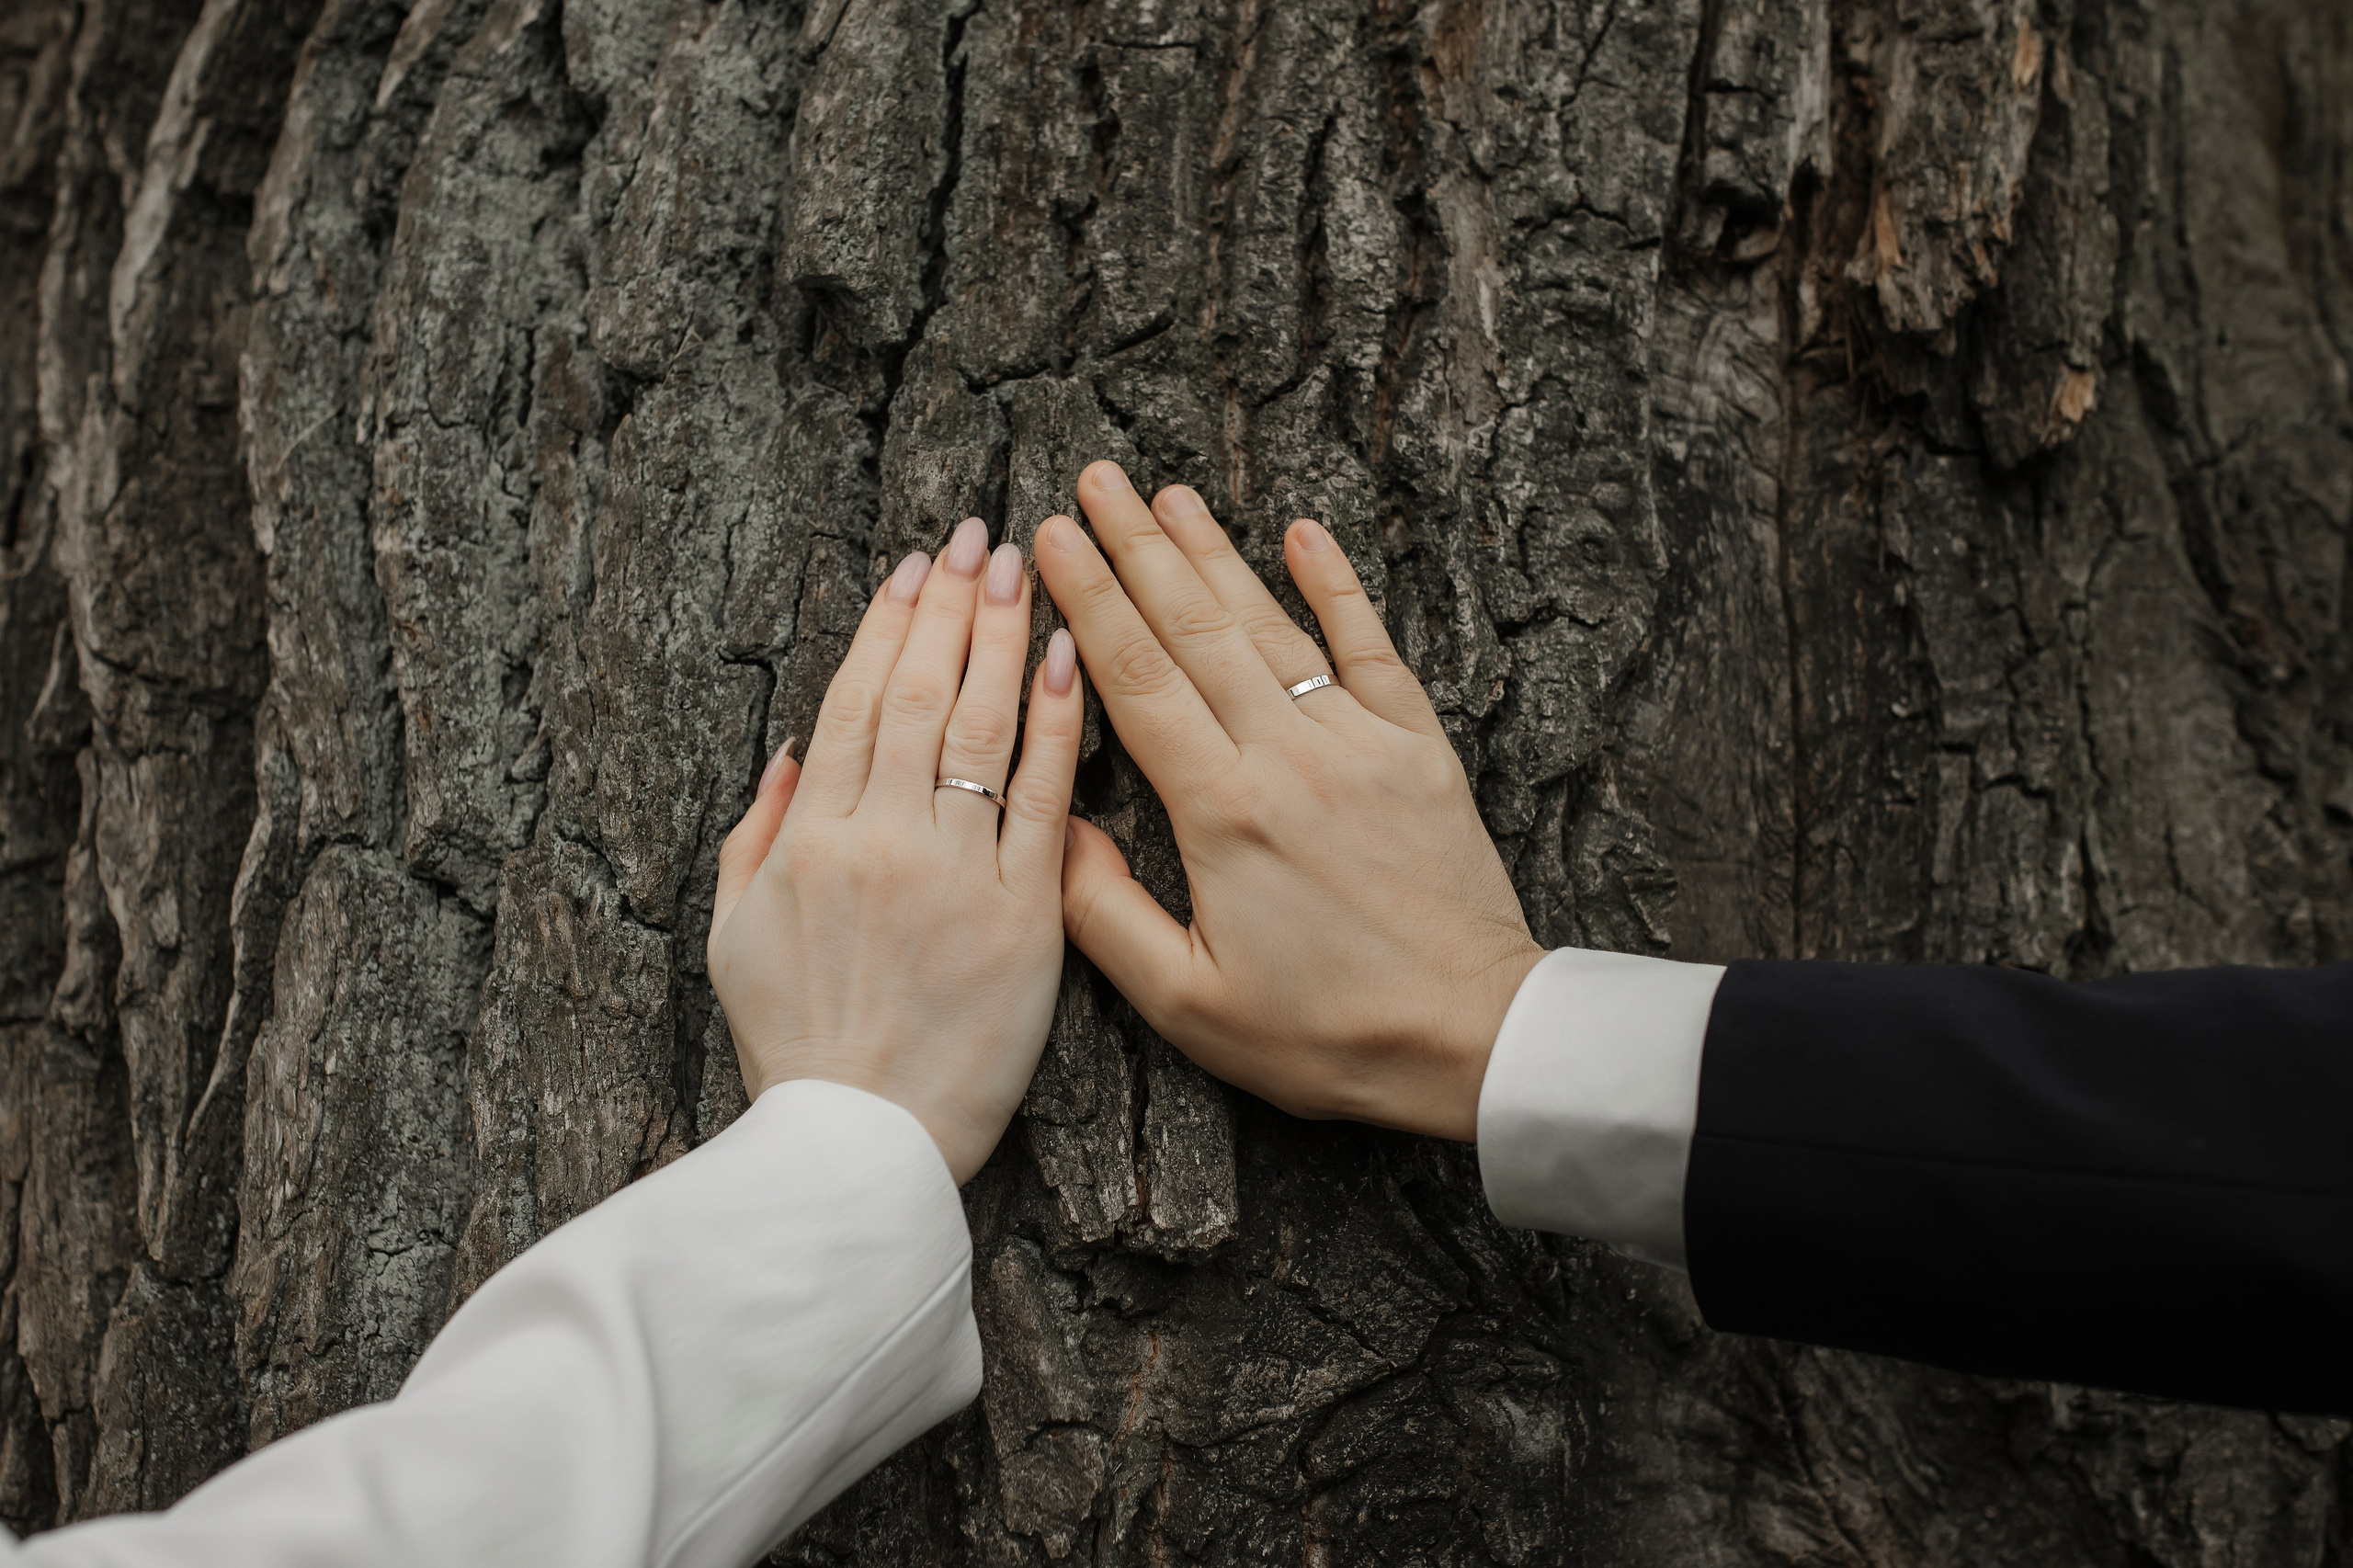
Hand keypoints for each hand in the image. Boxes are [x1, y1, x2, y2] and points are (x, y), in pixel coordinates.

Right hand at [708, 519, 1084, 1181]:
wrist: (856, 1155)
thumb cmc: (796, 1053)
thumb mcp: (731, 940)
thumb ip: (755, 838)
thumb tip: (789, 755)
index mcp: (810, 842)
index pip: (853, 702)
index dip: (886, 626)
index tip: (913, 567)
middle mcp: (881, 842)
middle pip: (919, 695)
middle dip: (950, 606)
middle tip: (979, 536)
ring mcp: (955, 875)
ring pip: (981, 729)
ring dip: (1001, 636)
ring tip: (1023, 566)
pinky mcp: (1023, 918)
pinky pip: (1046, 803)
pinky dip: (1058, 726)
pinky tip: (1069, 659)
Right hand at [1034, 463, 1543, 1140]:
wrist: (1473, 1038)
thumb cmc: (1326, 1035)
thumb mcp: (1189, 1003)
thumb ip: (1104, 912)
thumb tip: (1049, 827)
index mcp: (1222, 813)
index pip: (1136, 680)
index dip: (1087, 601)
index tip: (1049, 538)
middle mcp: (1289, 757)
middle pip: (1194, 629)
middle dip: (1136, 548)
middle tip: (1092, 479)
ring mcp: (1361, 742)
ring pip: (1272, 625)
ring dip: (1214, 552)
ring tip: (1167, 493)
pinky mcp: (1420, 749)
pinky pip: (1371, 648)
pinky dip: (1338, 586)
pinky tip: (1305, 531)